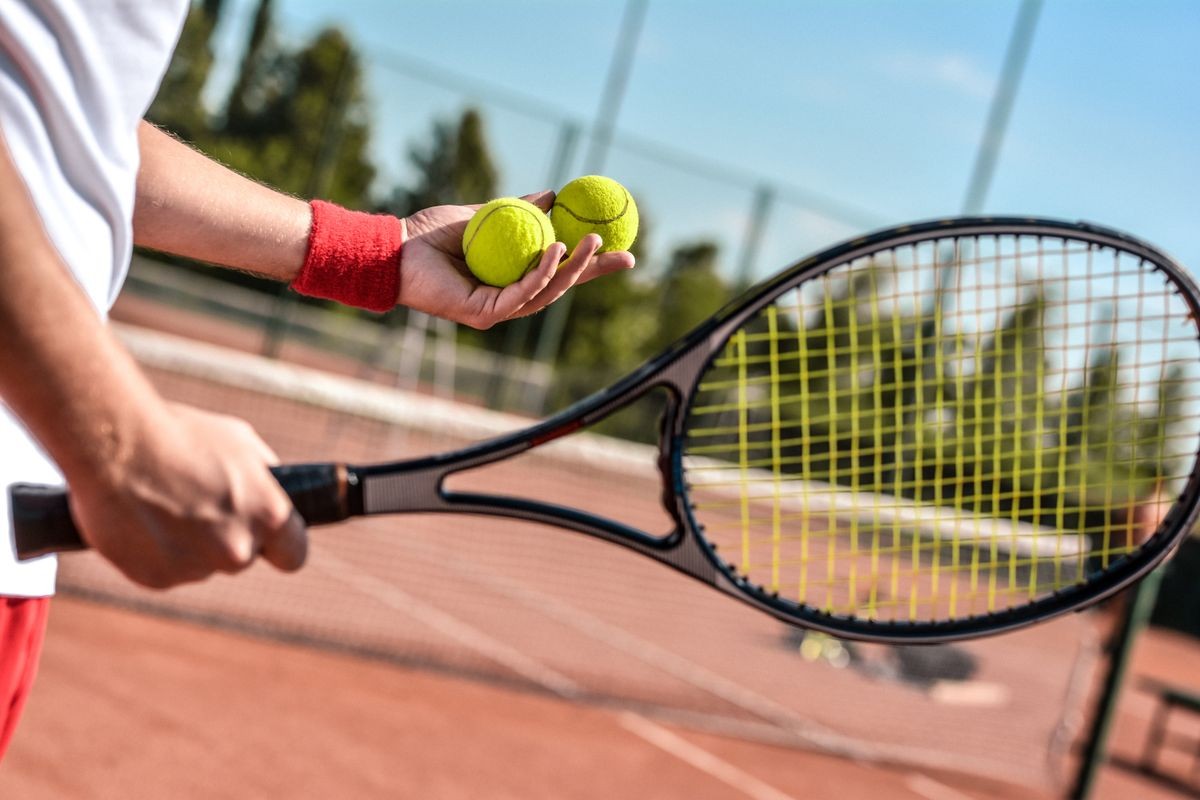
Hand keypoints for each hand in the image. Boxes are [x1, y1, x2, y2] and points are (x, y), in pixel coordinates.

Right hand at [65, 403, 305, 587]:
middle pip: (241, 557)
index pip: (294, 556)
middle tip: (197, 502)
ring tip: (162, 503)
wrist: (113, 446)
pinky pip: (166, 570)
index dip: (280, 546)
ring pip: (201, 564)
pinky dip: (156, 552)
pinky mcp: (157, 579)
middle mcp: (238, 549)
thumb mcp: (239, 442)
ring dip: (189, 544)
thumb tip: (274, 492)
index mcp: (269, 516)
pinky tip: (142, 519)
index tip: (268, 539)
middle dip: (226, 536)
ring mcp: (196, 569)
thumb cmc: (179, 434)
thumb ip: (263, 477)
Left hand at [398, 190, 635, 328]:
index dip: (591, 264)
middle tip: (623, 253)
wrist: (394, 248)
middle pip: (562, 287)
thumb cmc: (430, 234)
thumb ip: (516, 210)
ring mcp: (497, 310)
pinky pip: (522, 293)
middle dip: (594, 272)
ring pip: (547, 292)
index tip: (619, 245)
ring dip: (572, 268)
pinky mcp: (484, 314)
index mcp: (510, 278)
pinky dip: (542, 272)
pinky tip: (556, 250)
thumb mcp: (483, 215)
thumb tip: (553, 195)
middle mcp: (508, 299)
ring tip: (589, 241)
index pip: (558, 271)